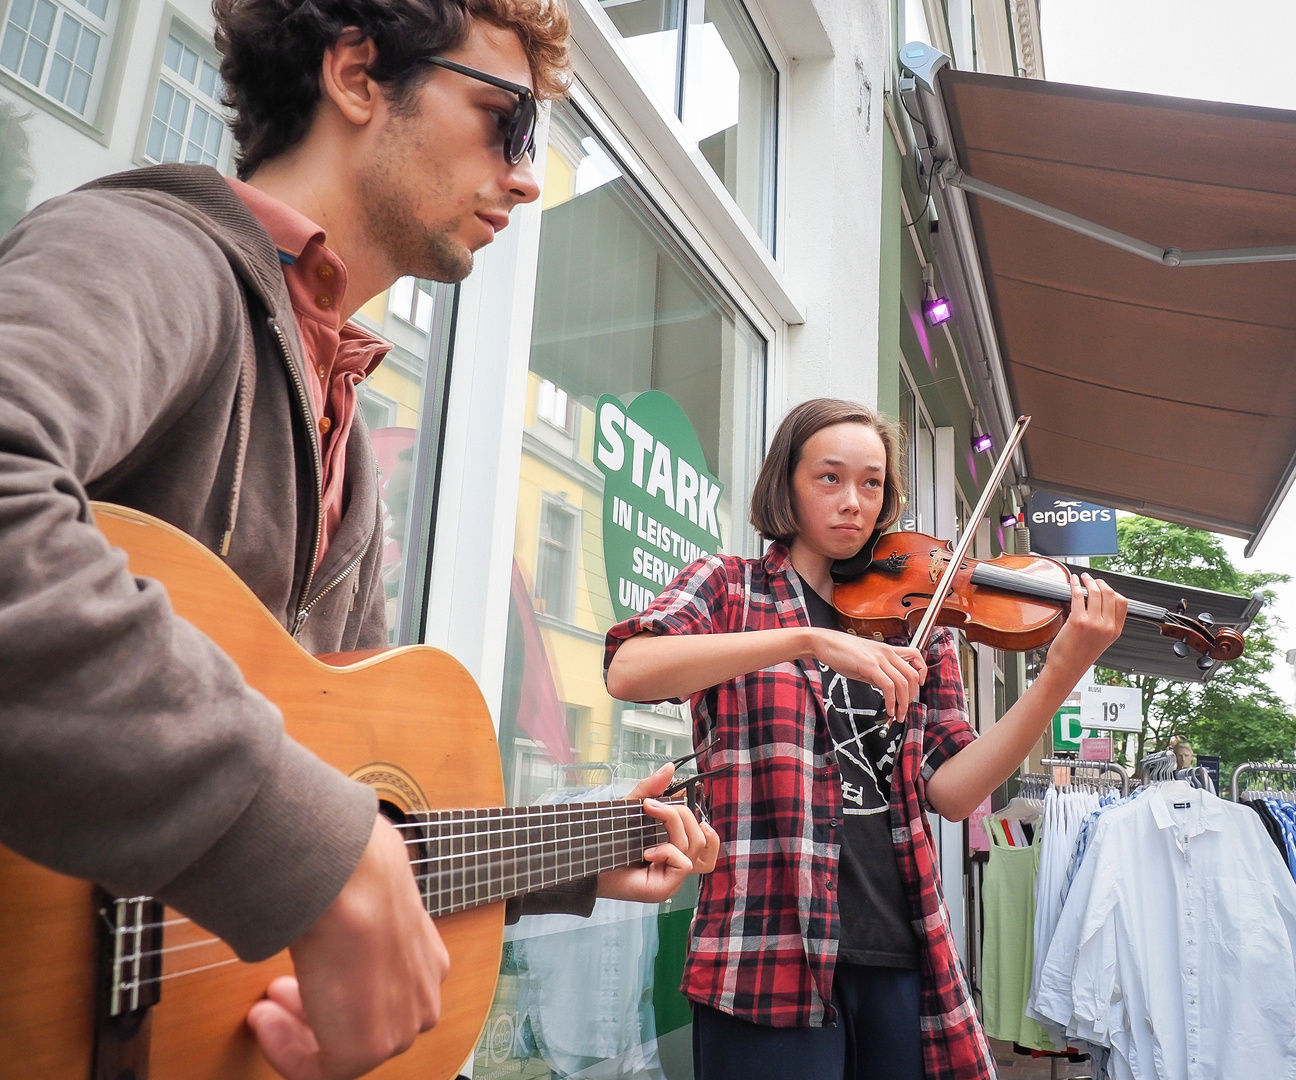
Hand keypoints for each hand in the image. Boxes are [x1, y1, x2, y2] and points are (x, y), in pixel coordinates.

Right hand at [246, 815, 449, 1079]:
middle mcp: (422, 997)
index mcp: (428, 963)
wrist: (352, 884)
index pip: (385, 995)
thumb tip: (332, 898)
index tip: (300, 980)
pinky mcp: (366, 1050)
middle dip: (317, 1011)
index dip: (338, 991)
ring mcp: (400, 1027)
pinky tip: (264, 1019)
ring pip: (344, 1048)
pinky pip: (319, 1071)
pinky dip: (284, 1049)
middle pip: (364, 1023)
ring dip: (298, 1029)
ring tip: (266, 1005)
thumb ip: (358, 913)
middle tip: (278, 992)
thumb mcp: (369, 894)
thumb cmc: (356, 875)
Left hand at [597, 763, 720, 902]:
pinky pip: (683, 863)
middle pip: (700, 838)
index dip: (703, 823)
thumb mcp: (632, 809)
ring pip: (693, 847)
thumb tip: (670, 767)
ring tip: (648, 826)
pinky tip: (647, 852)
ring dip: (672, 829)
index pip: (707, 841)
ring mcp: (671, 877)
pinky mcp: (664, 887)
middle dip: (679, 816)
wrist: (586, 858)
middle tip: (652, 808)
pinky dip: (667, 851)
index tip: (682, 800)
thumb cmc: (608, 838)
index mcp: (673, 848)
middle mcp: (675, 864)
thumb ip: (651, 789)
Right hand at [811, 629, 927, 721]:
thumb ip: (877, 672)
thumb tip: (886, 688)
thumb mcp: (864, 661)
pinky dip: (891, 701)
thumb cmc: (840, 651)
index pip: (916, 656)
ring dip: (903, 703)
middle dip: (912, 696)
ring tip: (897, 714)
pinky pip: (888, 686)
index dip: (922, 672)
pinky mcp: (869, 666)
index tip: (918, 687)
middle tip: (904, 708)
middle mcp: (887, 652)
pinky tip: (887, 709)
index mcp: (887, 650)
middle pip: (913, 675)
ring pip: (903, 682)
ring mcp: (879, 658)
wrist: (824, 642)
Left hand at [1044, 573, 1127, 683]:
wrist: (1066, 668)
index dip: (1113, 590)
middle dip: (1100, 582)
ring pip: (1096, 592)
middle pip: (1110, 594)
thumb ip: (1104, 624)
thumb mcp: (1101, 640)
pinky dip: (1075, 584)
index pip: (1122, 603)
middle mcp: (1107, 626)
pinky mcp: (1078, 621)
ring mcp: (1093, 623)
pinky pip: (1079, 595)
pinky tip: (1072, 581)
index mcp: (1115, 631)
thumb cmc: (1078, 656)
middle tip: (1091, 579)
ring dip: (1088, 581)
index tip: (1104, 586)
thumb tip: (1099, 603)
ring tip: (1082, 578)